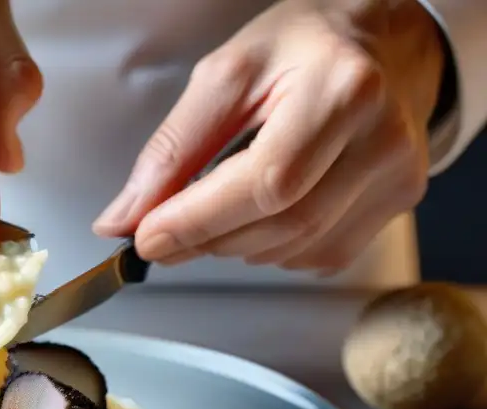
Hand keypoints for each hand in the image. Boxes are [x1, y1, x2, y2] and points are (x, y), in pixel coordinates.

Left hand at [93, 0, 444, 275]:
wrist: (381, 41)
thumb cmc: (304, 47)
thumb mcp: (225, 74)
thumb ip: (172, 148)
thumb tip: (125, 217)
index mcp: (340, 89)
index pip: (265, 182)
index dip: (199, 220)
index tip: (146, 236)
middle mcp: (380, 137)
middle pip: (282, 224)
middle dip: (207, 239)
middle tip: (162, 234)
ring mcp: (395, 176)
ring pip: (296, 249)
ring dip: (235, 246)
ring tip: (210, 216)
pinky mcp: (396, 202)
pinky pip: (320, 254)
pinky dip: (273, 249)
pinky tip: (257, 219)